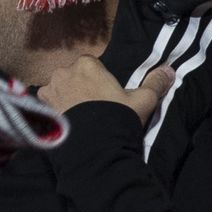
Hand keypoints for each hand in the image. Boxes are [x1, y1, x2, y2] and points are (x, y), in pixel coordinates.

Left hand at [38, 57, 175, 123]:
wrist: (95, 147)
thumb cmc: (118, 117)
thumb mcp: (143, 100)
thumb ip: (155, 83)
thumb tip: (170, 70)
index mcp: (87, 64)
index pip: (91, 65)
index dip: (98, 80)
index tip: (104, 95)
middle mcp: (64, 71)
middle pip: (73, 76)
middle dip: (80, 87)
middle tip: (93, 108)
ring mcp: (50, 89)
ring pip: (59, 89)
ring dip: (65, 98)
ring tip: (79, 118)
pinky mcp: (42, 107)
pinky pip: (47, 104)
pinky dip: (54, 110)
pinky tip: (65, 123)